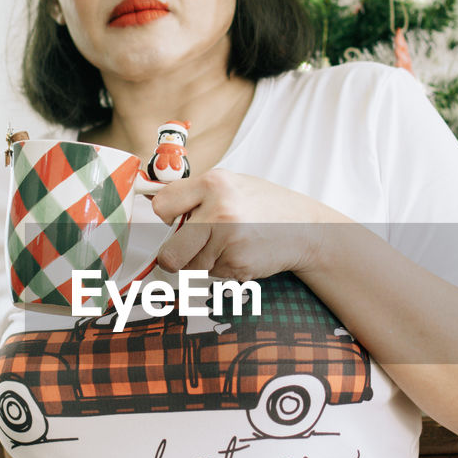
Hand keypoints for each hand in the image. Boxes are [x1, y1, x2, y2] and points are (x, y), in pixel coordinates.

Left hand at [151, 169, 332, 280]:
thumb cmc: (264, 205)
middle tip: (186, 251)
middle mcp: (219, 210)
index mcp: (213, 183)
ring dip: (202, 261)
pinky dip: (222, 267)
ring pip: (191, 267)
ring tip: (227, 244)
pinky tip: (241, 252)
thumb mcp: (231, 185)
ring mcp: (229, 240)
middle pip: (169, 254)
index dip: (166, 217)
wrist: (305, 228)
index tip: (174, 220)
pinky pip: (212, 274)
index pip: (162, 206)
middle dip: (174, 257)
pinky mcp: (239, 264)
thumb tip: (151, 204)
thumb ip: (195, 194)